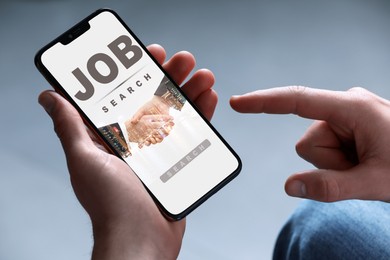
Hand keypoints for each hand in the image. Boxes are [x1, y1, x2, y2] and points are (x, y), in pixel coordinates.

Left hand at [38, 44, 216, 258]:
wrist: (141, 240)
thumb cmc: (111, 204)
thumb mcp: (85, 160)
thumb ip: (70, 127)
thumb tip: (49, 97)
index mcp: (110, 136)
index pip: (123, 95)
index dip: (136, 73)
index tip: (149, 54)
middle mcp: (134, 141)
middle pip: (153, 100)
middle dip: (169, 76)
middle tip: (183, 59)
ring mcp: (158, 151)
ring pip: (176, 113)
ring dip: (190, 92)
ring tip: (204, 75)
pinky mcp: (177, 162)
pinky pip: (192, 134)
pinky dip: (201, 116)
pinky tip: (209, 99)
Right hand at [230, 86, 389, 201]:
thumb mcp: (377, 183)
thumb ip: (331, 187)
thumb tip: (289, 186)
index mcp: (354, 107)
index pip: (297, 100)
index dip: (263, 102)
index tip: (237, 103)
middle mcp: (347, 105)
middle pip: (308, 141)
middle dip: (328, 163)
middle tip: (361, 170)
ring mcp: (349, 115)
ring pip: (316, 147)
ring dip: (336, 164)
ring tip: (366, 165)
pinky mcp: (350, 124)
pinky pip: (327, 147)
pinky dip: (340, 161)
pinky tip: (364, 160)